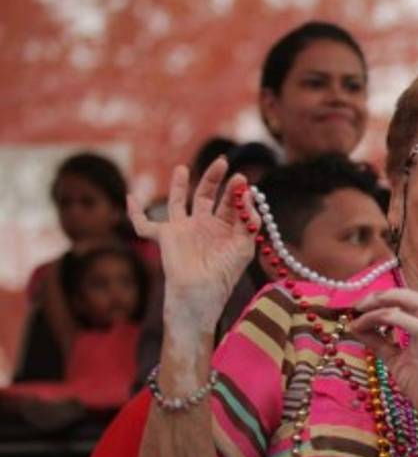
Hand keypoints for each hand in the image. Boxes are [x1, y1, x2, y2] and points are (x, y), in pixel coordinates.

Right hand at [127, 157, 257, 327]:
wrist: (201, 295)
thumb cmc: (225, 275)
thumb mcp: (244, 246)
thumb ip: (248, 220)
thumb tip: (248, 193)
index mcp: (224, 228)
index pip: (229, 202)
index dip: (235, 191)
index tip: (240, 179)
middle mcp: (203, 226)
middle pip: (205, 195)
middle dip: (213, 178)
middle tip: (222, 162)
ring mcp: (182, 230)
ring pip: (177, 202)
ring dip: (179, 185)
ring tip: (182, 168)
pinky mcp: (164, 237)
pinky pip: (144, 224)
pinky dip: (135, 212)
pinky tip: (130, 198)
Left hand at [349, 288, 417, 439]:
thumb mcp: (393, 359)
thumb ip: (378, 342)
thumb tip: (356, 327)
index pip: (406, 302)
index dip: (382, 300)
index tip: (358, 310)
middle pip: (413, 295)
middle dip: (384, 294)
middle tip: (360, 304)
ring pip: (413, 302)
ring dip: (385, 301)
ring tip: (362, 309)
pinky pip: (408, 321)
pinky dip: (384, 318)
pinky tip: (366, 326)